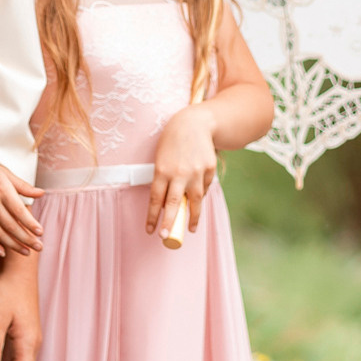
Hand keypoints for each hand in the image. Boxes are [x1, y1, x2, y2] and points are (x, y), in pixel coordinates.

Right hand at [0, 157, 43, 254]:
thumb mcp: (7, 174)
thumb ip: (24, 186)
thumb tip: (41, 193)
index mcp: (3, 191)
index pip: (19, 211)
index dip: (30, 223)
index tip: (41, 232)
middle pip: (11, 225)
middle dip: (26, 238)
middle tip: (39, 247)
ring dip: (13, 244)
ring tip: (26, 252)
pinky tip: (3, 252)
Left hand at [147, 106, 216, 237]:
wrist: (194, 123)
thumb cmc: (172, 142)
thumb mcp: (162, 158)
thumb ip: (164, 180)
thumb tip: (168, 205)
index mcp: (162, 170)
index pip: (156, 199)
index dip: (152, 216)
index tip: (150, 230)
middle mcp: (179, 172)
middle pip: (174, 203)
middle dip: (169, 223)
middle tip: (165, 237)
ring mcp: (196, 172)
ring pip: (195, 201)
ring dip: (193, 217)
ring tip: (191, 229)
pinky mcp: (209, 169)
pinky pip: (204, 188)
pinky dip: (201, 194)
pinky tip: (198, 197)